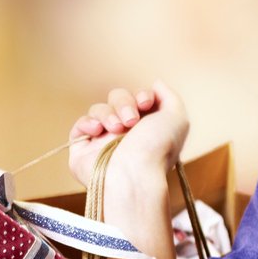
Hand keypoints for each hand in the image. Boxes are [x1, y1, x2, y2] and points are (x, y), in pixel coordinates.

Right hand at [66, 82, 189, 191]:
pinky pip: (80, 125)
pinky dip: (87, 123)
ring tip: (116, 130)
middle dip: (124, 103)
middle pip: (117, 98)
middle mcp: (125, 133)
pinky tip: (98, 131)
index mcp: (147, 126)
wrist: (133, 174)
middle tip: (131, 121)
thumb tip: (155, 84)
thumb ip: (169, 97)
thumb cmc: (157, 149)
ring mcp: (103, 141)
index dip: (141, 95)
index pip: (138, 98)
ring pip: (99, 109)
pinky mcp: (83, 149)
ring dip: (108, 114)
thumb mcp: (176, 119)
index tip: (146, 103)